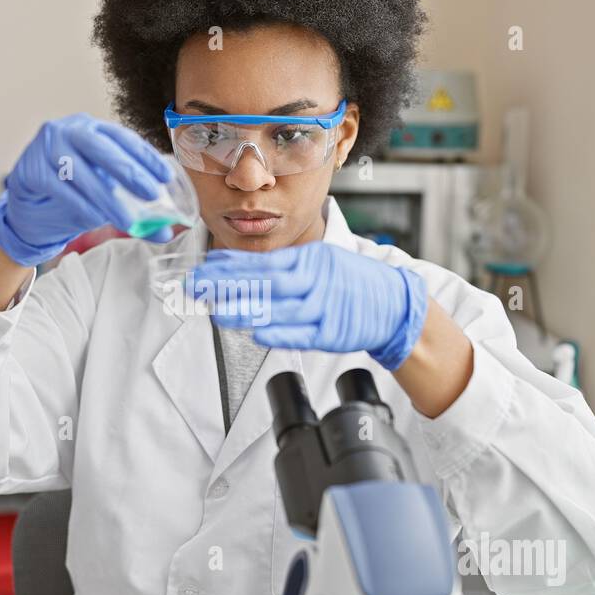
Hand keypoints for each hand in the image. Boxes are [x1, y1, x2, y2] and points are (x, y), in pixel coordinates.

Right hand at [0, 114, 174, 265]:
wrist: (27, 208)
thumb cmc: (71, 194)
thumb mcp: (104, 196)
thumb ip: (133, 209)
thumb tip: (167, 232)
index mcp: (92, 129)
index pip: (123, 138)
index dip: (146, 156)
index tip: (166, 177)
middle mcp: (69, 131)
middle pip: (103, 149)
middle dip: (130, 171)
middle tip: (152, 194)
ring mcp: (47, 147)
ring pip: (81, 171)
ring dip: (107, 198)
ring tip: (127, 221)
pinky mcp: (31, 169)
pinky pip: (60, 188)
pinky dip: (81, 204)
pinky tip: (96, 218)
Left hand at [191, 242, 428, 369]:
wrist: (395, 302)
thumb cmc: (350, 283)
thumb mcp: (318, 263)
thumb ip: (280, 267)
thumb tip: (233, 266)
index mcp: (309, 260)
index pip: (261, 262)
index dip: (229, 267)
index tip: (202, 270)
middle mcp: (316, 279)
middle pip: (266, 282)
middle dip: (229, 285)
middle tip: (198, 289)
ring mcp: (325, 305)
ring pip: (282, 308)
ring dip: (248, 310)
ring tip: (218, 314)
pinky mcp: (334, 332)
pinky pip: (304, 333)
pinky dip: (281, 334)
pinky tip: (259, 334)